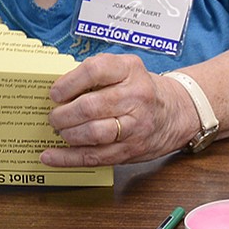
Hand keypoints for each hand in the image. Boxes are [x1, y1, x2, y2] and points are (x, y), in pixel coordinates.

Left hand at [44, 54, 196, 166]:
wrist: (177, 113)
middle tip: (54, 116)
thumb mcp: (126, 70)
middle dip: (63, 114)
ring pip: (93, 133)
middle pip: (90, 106)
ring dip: (68, 134)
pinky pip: (95, 156)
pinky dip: (68, 158)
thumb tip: (57, 91)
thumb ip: (96, 75)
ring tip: (60, 131)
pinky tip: (50, 156)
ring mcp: (136, 125)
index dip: (68, 83)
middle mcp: (136, 96)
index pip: (95, 70)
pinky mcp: (131, 149)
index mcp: (130, 70)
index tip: (55, 93)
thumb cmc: (142, 90)